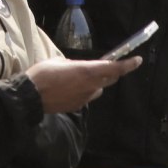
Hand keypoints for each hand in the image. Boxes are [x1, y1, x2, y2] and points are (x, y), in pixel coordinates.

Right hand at [23, 55, 141, 113]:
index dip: (128, 64)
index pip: (114, 68)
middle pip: (109, 79)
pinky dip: (84, 92)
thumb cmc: (43, 74)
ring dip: (95, 83)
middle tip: (104, 66)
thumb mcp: (59, 61)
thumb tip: (77, 68)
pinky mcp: (77, 106)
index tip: (137, 60)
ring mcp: (85, 98)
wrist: (30, 96)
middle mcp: (90, 86)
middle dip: (110, 72)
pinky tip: (69, 89)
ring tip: (79, 78)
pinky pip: (87, 97)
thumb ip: (74, 64)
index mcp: (87, 71)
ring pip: (98, 89)